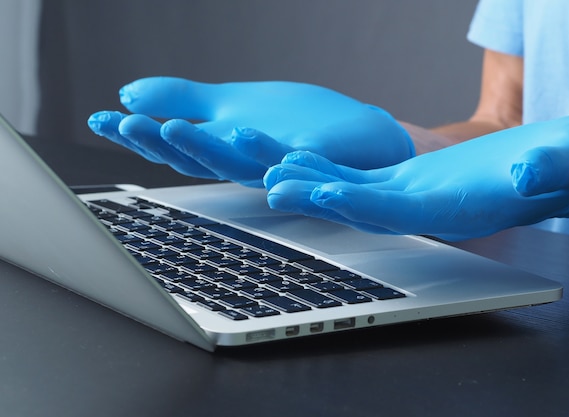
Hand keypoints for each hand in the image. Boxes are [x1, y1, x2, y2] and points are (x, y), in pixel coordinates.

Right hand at [87, 77, 413, 186]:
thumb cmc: (300, 124)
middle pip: (198, 158)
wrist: (363, 139)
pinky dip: (266, 151)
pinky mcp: (318, 161)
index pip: (173, 145)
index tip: (99, 119)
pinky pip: (290, 160)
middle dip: (161, 143)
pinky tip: (242, 133)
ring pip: (237, 163)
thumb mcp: (232, 105)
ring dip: (204, 148)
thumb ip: (185, 100)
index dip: (136, 135)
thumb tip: (129, 94)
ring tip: (174, 128)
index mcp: (226, 149)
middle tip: (130, 124)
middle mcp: (248, 164)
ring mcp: (281, 165)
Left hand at [264, 116, 568, 240]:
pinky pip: (363, 174)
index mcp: (457, 210)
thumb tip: (529, 173)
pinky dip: (333, 166)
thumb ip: (547, 171)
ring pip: (355, 191)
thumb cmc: (568, 164)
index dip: (363, 204)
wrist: (563, 165)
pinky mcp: (410, 179)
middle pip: (364, 207)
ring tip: (273, 169)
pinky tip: (304, 156)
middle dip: (319, 198)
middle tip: (274, 187)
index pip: (402, 212)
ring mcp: (414, 195)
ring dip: (315, 181)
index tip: (324, 194)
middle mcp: (426, 210)